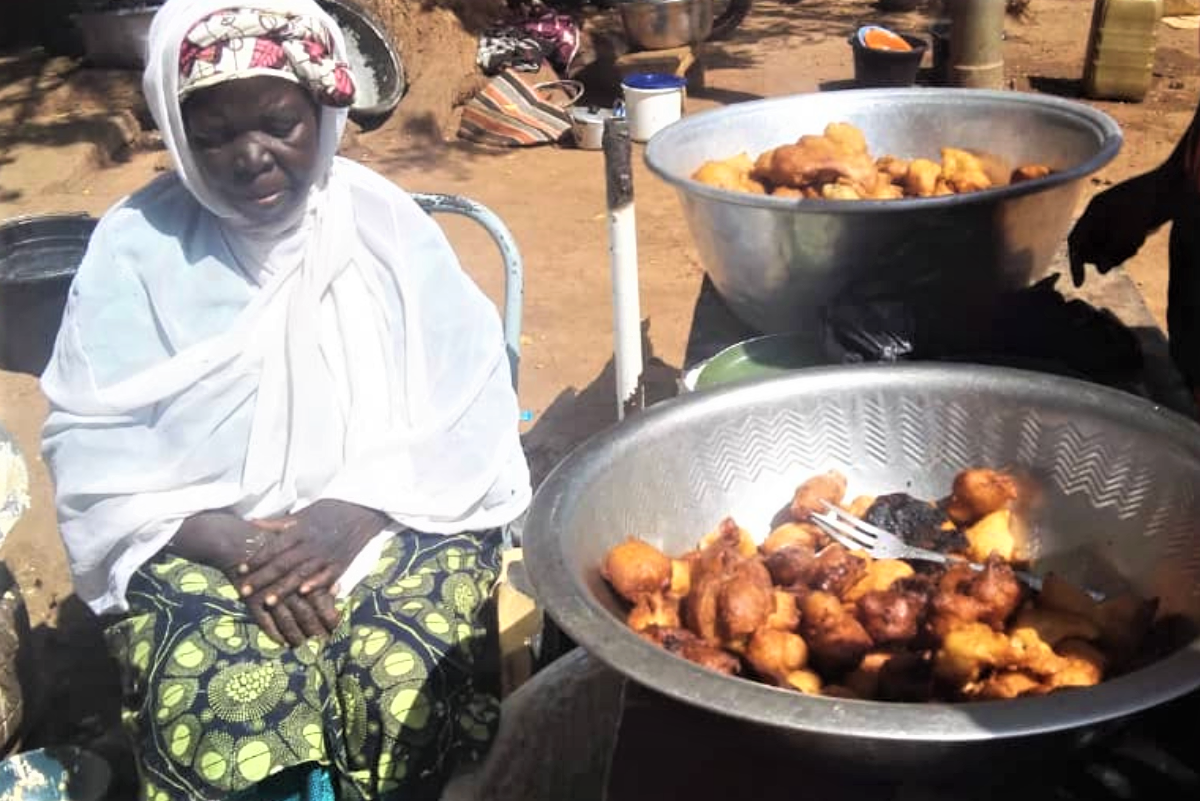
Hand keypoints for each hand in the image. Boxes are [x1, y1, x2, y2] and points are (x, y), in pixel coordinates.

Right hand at [170, 510, 341, 645]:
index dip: (330, 619)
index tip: (336, 630)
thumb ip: (319, 570)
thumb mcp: (305, 560)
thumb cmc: (277, 544)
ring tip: (302, 646)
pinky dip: (274, 633)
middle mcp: (290, 586)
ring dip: (295, 635)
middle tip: (324, 645)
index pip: (322, 602)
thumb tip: (337, 587)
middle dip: (315, 632)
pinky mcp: (254, 600)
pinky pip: (265, 622)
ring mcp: (271, 594)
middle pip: (307, 615)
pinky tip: (281, 642)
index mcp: (306, 574)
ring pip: (287, 621)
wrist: (241, 541)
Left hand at [237, 498, 387, 608]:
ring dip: (284, 588)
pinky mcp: (341, 563)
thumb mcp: (303, 513)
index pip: (274, 547)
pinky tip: (304, 594)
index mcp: (300, 530)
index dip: (256, 559)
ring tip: (268, 601)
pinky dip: (316, 584)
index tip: (240, 570)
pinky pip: (327, 576)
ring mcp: (326, 555)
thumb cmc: (330, 511)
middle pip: (283, 564)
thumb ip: (278, 523)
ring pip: (301, 573)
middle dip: (262, 579)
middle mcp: (311, 544)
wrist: (362, 511)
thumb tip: (252, 523)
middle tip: (244, 591)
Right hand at [1069, 172, 1167, 287]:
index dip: (1075, 264)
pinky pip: (1120, 243)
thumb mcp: (1127, 231)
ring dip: (1119, 252)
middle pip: (1090, 248)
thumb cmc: (1147, 205)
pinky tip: (1141, 238)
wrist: (1170, 188)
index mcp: (1093, 212)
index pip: (1076, 242)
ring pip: (1107, 248)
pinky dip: (1129, 246)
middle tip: (1116, 260)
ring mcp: (1114, 220)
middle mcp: (1100, 216)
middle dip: (1103, 257)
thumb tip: (1102, 271)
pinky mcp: (1127, 224)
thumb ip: (1111, 252)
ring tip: (1135, 244)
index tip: (1080, 283)